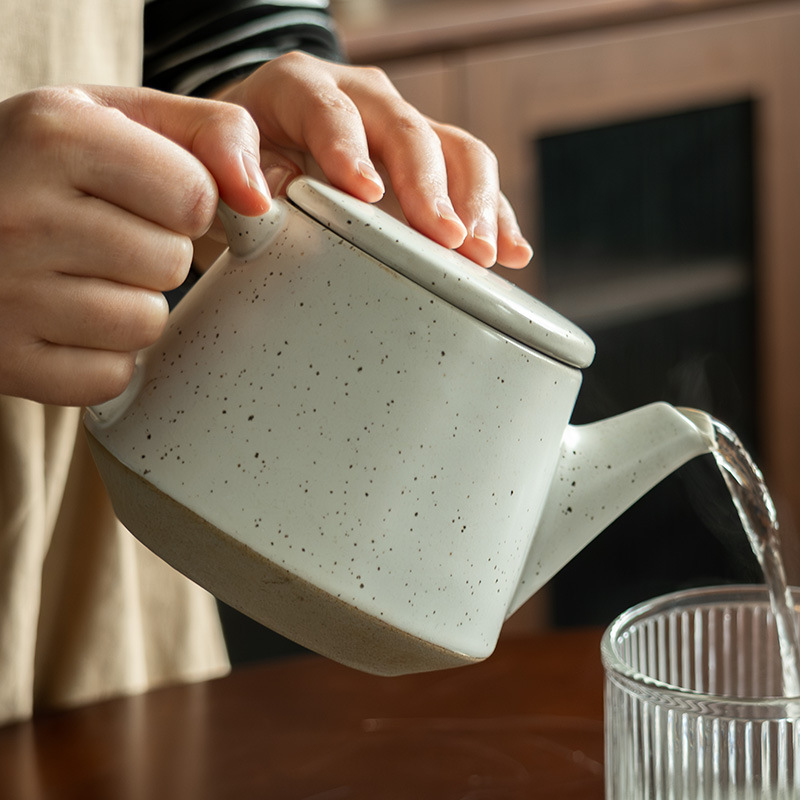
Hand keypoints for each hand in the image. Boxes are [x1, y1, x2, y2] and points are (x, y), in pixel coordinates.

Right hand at [0, 85, 268, 405]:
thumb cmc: (52, 169)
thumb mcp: (121, 118)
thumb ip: (211, 132)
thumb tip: (259, 197)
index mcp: (55, 134)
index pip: (195, 196)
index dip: (189, 203)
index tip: (149, 198)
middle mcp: (20, 211)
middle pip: (171, 262)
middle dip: (158, 253)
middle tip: (106, 239)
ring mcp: (5, 291)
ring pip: (145, 323)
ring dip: (132, 305)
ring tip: (85, 277)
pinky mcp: (5, 358)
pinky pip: (109, 376)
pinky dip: (102, 357)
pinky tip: (68, 323)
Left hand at [217, 52, 532, 269]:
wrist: (255, 152)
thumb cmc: (235, 163)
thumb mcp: (217, 160)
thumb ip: (229, 163)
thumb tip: (259, 193)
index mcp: (300, 90)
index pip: (331, 110)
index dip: (349, 149)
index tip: (368, 196)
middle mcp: (362, 100)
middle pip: (410, 131)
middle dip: (433, 188)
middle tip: (450, 240)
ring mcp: (402, 130)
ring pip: (458, 150)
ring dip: (476, 204)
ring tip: (485, 255)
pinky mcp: (428, 165)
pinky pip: (472, 183)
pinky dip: (495, 216)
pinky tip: (511, 253)